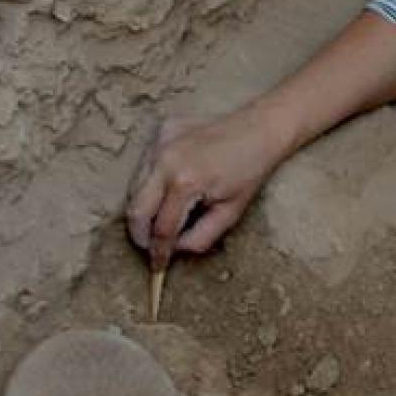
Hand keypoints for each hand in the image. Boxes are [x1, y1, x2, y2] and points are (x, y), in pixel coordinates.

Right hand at [125, 104, 293, 269]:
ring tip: (165, 216)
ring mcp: (160, 143)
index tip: (157, 266)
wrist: (260, 129)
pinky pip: (145, 164)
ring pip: (134, 187)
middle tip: (152, 247)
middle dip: (141, 234)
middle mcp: (165, 160)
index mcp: (185, 183)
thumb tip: (173, 250)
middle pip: (135, 209)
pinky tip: (172, 183)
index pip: (161, 228)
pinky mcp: (161, 131)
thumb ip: (200, 238)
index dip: (159, 252)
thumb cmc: (250, 171)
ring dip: (145, 207)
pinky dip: (151, 181)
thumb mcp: (230, 213)